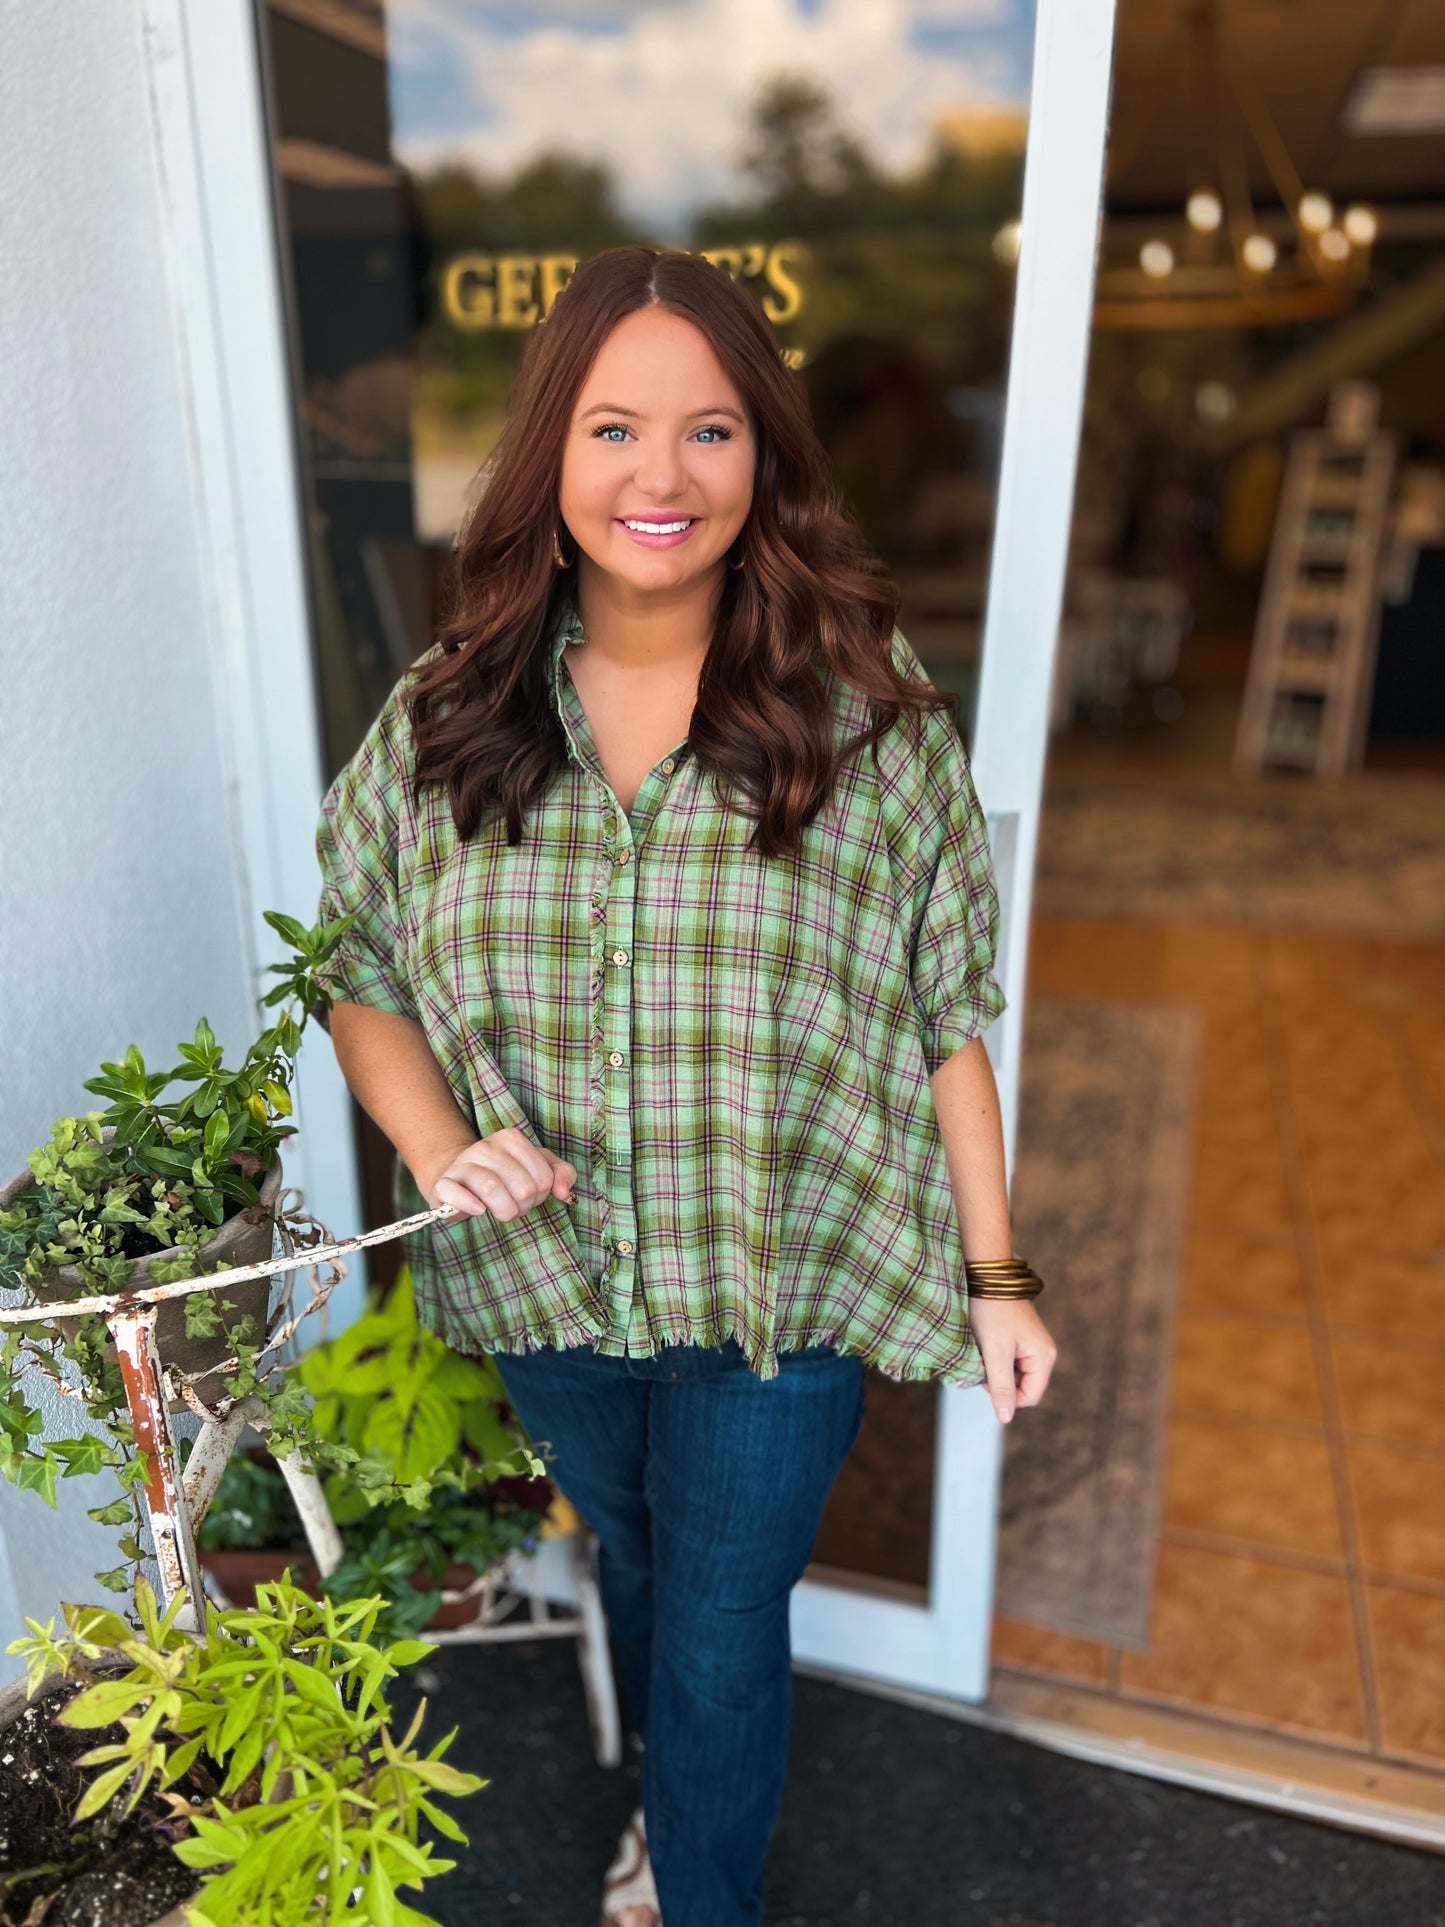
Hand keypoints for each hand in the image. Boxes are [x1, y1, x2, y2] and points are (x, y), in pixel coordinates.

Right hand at [418, 1128, 577, 1221]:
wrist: (459, 1180)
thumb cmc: (504, 1176)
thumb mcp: (536, 1169)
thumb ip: (560, 1173)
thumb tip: (563, 1192)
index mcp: (511, 1138)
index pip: (543, 1178)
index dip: (541, 1195)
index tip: (530, 1194)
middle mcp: (485, 1146)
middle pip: (522, 1188)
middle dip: (524, 1206)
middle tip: (515, 1206)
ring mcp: (463, 1163)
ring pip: (492, 1189)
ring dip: (505, 1211)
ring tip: (502, 1212)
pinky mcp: (444, 1183)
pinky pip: (455, 1193)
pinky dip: (469, 1205)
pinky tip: (479, 1210)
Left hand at [968, 1297, 1056, 1425]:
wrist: (988, 1275)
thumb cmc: (991, 1311)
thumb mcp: (994, 1351)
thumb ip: (1002, 1385)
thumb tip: (1005, 1418)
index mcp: (1044, 1358)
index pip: (1029, 1397)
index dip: (1005, 1396)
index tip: (985, 1378)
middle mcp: (1044, 1353)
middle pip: (1023, 1387)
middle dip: (1001, 1382)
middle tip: (982, 1362)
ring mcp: (1034, 1345)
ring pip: (1015, 1375)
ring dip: (997, 1370)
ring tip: (984, 1350)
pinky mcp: (1023, 1338)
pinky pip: (1011, 1361)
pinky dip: (997, 1358)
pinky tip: (986, 1344)